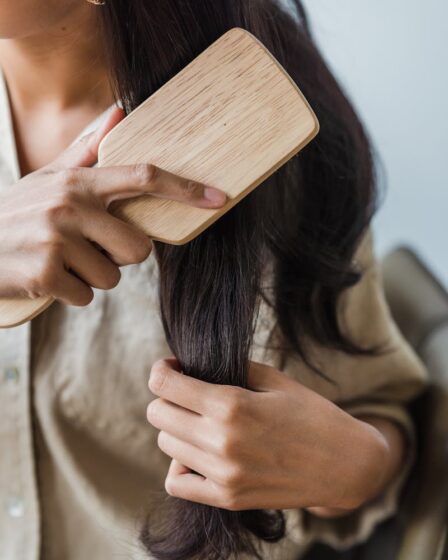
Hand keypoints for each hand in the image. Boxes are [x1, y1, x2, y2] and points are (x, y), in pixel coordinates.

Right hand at [0, 107, 226, 304]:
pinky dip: (71, 293)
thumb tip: (120, 112)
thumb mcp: (49, 177)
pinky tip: (47, 277)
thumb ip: (88, 148)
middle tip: (87, 249)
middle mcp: (70, 205)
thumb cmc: (18, 213)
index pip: (143, 177)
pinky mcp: (44, 273)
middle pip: (139, 248)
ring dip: (92, 277)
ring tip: (61, 261)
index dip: (184, 188)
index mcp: (78, 181)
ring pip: (112, 277)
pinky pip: (86, 296)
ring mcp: (56, 240)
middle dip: (119, 256)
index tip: (218, 196)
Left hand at [147, 358, 393, 511]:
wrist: (343, 463)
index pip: (164, 386)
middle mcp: (221, 441)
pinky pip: (177, 483)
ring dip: (176, 429)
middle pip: (158, 414)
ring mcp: (223, 474)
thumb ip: (230, 369)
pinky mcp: (228, 499)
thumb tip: (191, 366)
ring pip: (166, 445)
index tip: (171, 367)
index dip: (161, 371)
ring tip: (201, 422)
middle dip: (168, 398)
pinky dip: (180, 465)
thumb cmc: (310, 413)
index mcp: (232, 405)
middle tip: (188, 394)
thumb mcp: (273, 379)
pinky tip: (199, 453)